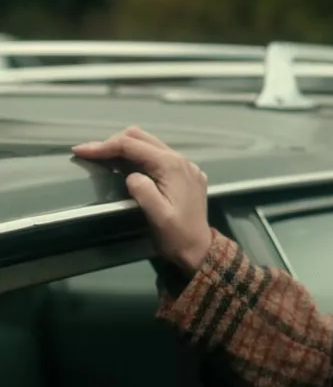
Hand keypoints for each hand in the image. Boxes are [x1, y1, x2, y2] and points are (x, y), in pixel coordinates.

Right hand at [72, 125, 211, 274]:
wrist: (199, 248)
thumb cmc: (177, 234)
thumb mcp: (157, 215)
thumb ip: (142, 190)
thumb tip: (130, 175)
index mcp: (172, 166)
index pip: (132, 145)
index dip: (104, 146)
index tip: (80, 151)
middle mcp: (181, 160)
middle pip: (142, 138)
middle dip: (113, 142)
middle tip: (90, 154)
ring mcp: (186, 166)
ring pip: (151, 145)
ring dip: (126, 148)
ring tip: (103, 159)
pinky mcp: (186, 175)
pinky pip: (160, 156)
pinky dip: (140, 157)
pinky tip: (127, 168)